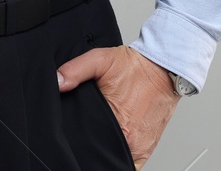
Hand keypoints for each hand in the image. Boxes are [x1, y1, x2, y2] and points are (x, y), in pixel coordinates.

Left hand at [56, 44, 180, 168]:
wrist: (163, 68)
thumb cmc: (135, 67)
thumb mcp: (101, 60)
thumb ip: (75, 70)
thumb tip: (58, 82)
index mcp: (117, 124)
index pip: (90, 147)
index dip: (79, 146)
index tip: (74, 139)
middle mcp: (130, 140)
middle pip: (102, 157)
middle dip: (91, 150)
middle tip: (85, 137)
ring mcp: (141, 147)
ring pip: (116, 162)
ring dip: (106, 155)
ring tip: (98, 141)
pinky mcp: (148, 148)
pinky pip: (132, 164)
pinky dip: (121, 158)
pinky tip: (112, 148)